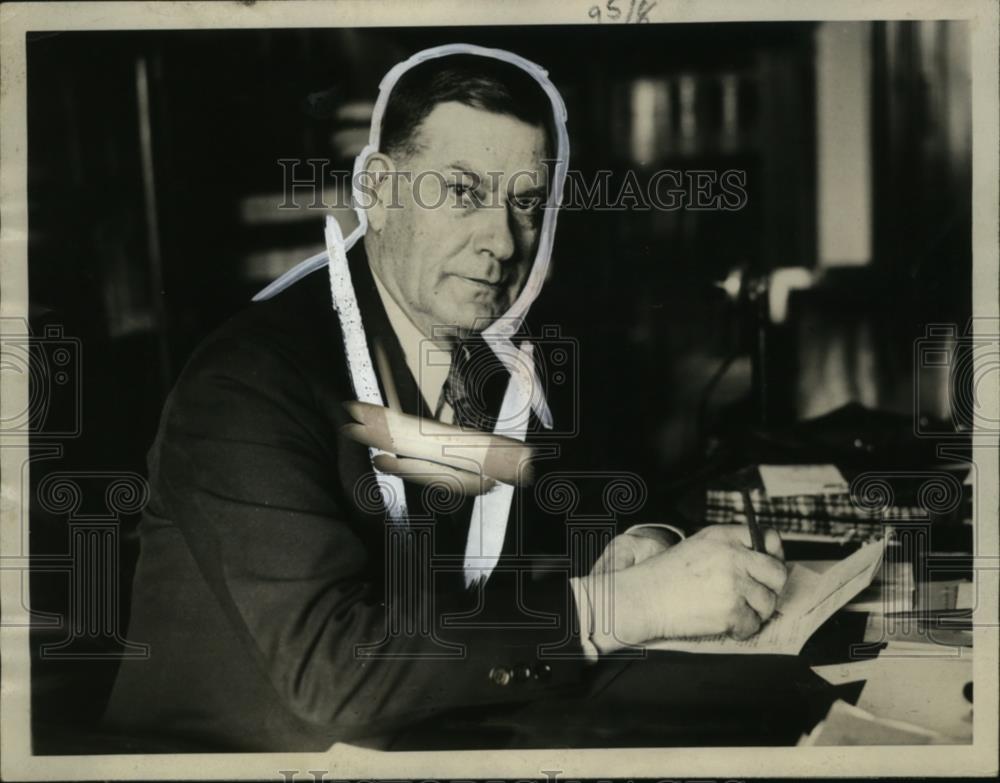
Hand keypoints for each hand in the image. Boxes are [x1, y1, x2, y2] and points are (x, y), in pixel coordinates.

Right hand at [585, 524, 786, 652]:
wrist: (644, 598)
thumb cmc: (666, 575)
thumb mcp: (699, 546)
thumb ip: (731, 547)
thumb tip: (765, 559)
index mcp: (724, 536)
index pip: (769, 537)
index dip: (773, 554)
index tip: (767, 567)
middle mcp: (733, 556)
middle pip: (777, 572)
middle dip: (770, 587)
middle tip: (755, 596)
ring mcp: (734, 584)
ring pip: (768, 602)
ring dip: (756, 611)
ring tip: (735, 611)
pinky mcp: (732, 611)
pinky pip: (753, 624)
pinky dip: (742, 629)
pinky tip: (726, 624)